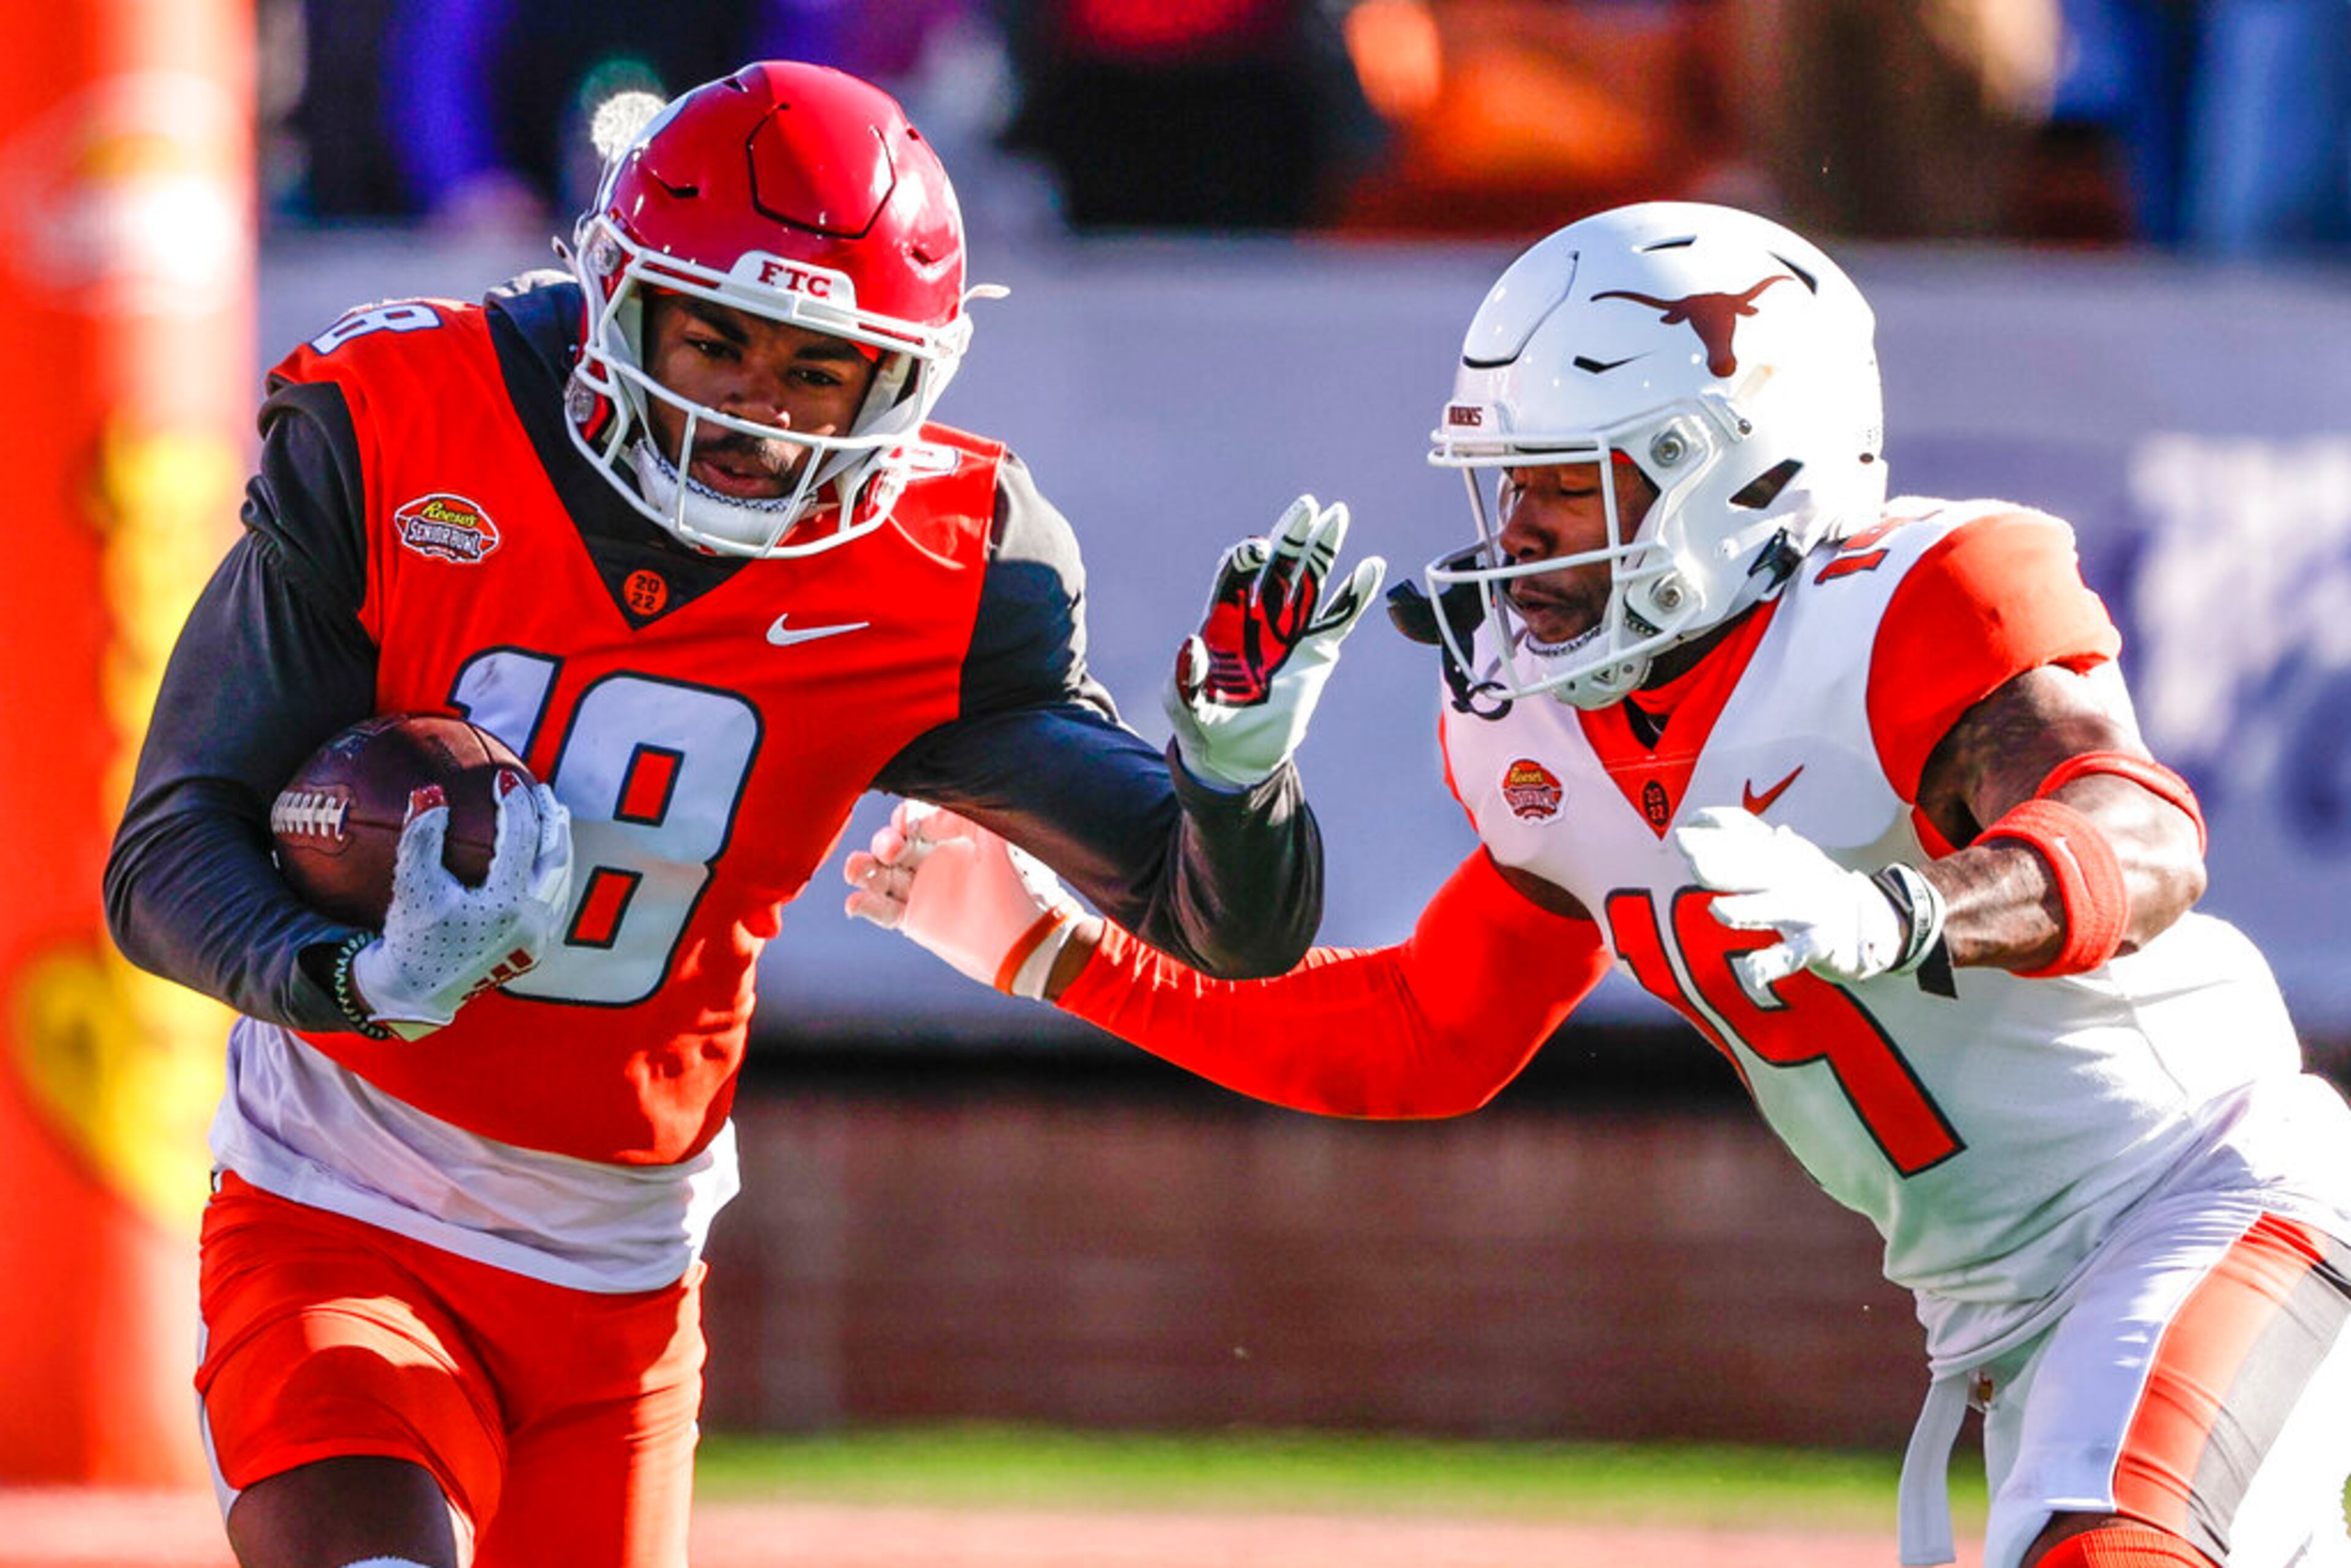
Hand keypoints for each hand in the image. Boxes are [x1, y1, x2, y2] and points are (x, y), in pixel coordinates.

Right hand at [350, 777, 572, 1038]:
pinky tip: (544, 853)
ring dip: (559, 843)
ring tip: (551, 813)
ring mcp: (539, 938)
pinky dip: (553, 870)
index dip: (515, 803)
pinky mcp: (537, 948)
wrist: (417, 993)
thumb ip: (420, 837)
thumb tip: (431, 790)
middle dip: (549, 817)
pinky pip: (556, 899)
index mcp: (505, 906)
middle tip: (538, 788)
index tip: (504, 777)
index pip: (520, 839)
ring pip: (563, 878)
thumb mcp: (410, 885)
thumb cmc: (409, 936)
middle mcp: (531, 923)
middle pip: (555, 855)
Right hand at [843, 800, 1078, 998]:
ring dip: (862, 868)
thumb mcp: (997, 829)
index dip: (905, 817)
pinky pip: (881, 910)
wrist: (1030, 936)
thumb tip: (920, 817)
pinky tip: (855, 902)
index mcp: (958, 833)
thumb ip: (959, 810)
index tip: (905, 823)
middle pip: (892, 842)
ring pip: (879, 873)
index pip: (917, 816)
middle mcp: (938, 857)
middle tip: (891, 850)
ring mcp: (925, 890)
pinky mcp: (917, 921)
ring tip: (856, 870)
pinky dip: (864, 905)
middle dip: (883, 842)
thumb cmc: (1023, 879)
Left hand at [1163, 494, 1385, 789]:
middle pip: (1277, 567)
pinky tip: (1371, 565)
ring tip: (1338, 515)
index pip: (1235, 576)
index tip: (1258, 548)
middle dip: (1291, 536)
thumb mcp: (1185, 706)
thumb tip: (1190, 643)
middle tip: (1308, 506)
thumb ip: (1185, 678)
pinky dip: (1355, 592)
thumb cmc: (1203, 726)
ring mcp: (1290, 632)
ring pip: (1310, 581)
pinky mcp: (1317, 651)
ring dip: (1323, 549)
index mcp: (1223, 621)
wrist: (1239, 754)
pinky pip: (1339, 616)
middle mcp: (1258, 617)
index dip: (1246, 558)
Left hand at [1673, 806, 1908, 988]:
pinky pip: (1796, 954)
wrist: (1883, 918)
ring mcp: (1808, 909)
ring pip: (1774, 908)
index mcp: (1782, 855)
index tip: (1687, 824)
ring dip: (1747, 909)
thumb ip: (1746, 839)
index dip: (1718, 825)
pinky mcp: (1821, 943)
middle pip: (1753, 866)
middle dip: (1721, 861)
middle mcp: (1793, 877)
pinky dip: (1775, 963)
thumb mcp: (1785, 857)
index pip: (1747, 833)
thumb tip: (1704, 819)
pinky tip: (1752, 971)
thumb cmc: (1818, 887)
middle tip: (1688, 853)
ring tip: (1718, 909)